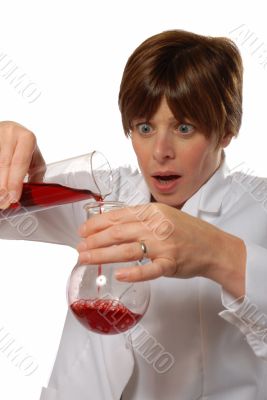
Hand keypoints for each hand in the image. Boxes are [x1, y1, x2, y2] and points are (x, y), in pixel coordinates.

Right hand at [0, 121, 45, 208]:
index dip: (15, 181)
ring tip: (0, 198)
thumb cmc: (22, 146)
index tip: (13, 197)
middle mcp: (10, 133)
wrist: (7, 130)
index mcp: (26, 138)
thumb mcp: (34, 158)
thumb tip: (33, 196)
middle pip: (4, 163)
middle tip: (4, 202)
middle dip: (3, 186)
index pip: (20, 162)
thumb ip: (35, 175)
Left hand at [77, 203, 245, 296]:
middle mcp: (157, 226)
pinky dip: (134, 273)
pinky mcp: (171, 263)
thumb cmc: (187, 232)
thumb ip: (140, 217)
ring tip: (86, 258)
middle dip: (94, 240)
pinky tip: (119, 275)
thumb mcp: (163, 215)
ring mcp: (164, 245)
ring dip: (103, 254)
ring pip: (127, 249)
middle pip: (118, 232)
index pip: (117, 216)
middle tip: (79, 248)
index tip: (82, 231)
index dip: (96, 224)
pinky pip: (150, 269)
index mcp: (152, 212)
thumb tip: (113, 223)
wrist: (213, 246)